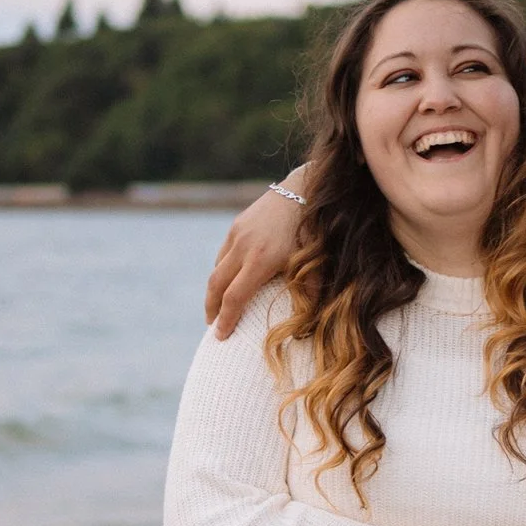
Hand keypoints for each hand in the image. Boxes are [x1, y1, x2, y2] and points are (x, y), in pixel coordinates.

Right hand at [205, 175, 308, 337]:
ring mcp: (237, 234)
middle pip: (216, 285)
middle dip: (211, 308)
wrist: (305, 189)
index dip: (225, 319)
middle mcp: (244, 247)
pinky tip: (228, 279)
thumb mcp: (315, 264)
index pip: (234, 298)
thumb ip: (309, 295)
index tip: (219, 336)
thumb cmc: (314, 231)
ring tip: (217, 305)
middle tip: (211, 325)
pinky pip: (223, 253)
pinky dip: (222, 270)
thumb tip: (307, 328)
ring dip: (214, 289)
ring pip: (217, 268)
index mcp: (261, 261)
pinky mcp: (237, 225)